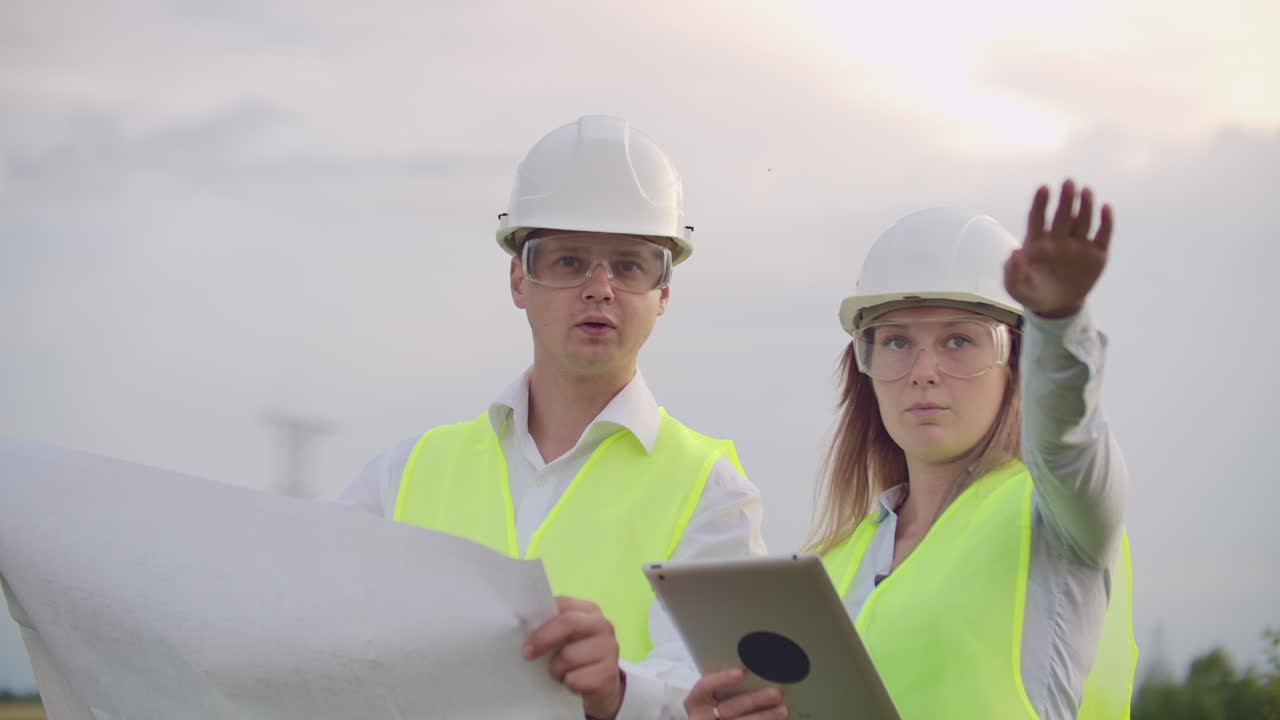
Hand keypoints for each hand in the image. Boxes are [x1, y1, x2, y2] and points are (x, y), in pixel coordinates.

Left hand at [523, 596, 622, 719]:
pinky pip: (574, 679)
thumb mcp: (565, 637)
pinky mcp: (609, 673)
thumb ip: (552, 625)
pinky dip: (567, 684)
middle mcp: (603, 625)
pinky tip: (573, 683)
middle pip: (568, 623)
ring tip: (560, 672)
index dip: (540, 618)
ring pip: (568, 656)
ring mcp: (609, 648)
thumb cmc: (577, 655)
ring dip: (556, 669)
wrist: (603, 684)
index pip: (562, 604)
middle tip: (528, 654)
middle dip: (543, 639)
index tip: (524, 634)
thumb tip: (524, 624)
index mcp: (590, 610)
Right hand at [684, 667, 786, 719]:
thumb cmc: (710, 703)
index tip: (742, 672)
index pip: (705, 686)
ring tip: (783, 710)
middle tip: (776, 692)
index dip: (723, 679)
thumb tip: (754, 664)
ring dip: (764, 717)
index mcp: (695, 700)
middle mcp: (701, 717)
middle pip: (730, 708)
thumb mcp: (710, 693)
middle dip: (755, 700)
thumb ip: (723, 681)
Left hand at [1005, 179, 1113, 317]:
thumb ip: (1012, 272)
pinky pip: (1102, 235)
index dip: (1040, 203)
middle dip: (1065, 199)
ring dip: (1085, 205)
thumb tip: (1015, 253)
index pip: (1037, 218)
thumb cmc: (1033, 293)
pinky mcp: (1096, 254)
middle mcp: (1058, 239)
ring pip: (1083, 221)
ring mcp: (1078, 245)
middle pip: (1062, 215)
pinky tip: (1106, 208)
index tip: (1044, 188)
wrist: (1057, 308)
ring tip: (1086, 191)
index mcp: (1037, 243)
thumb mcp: (1017, 289)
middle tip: (1068, 182)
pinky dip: (1106, 222)